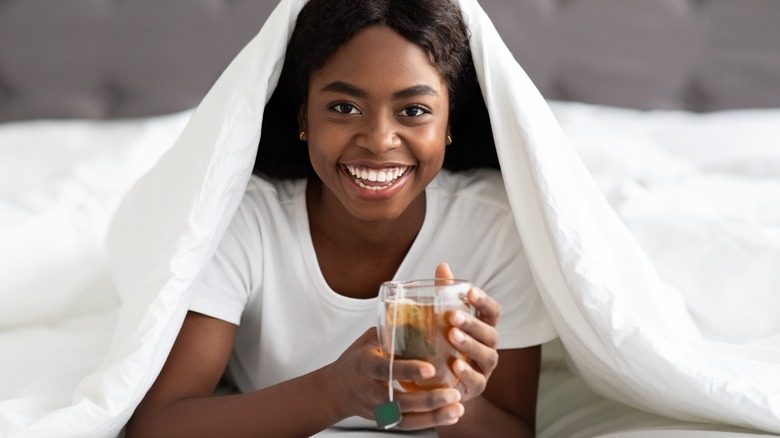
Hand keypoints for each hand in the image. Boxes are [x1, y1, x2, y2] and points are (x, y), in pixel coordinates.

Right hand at [327, 328, 465, 429]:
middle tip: (454, 393)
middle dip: (428, 400)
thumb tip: (425, 317)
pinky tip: (451, 416)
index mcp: (365, 366)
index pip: (387, 370)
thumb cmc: (357, 359)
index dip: (408, 370)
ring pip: (406, 418)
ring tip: (458, 407)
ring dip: (434, 416)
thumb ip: (393, 332)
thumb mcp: (369, 340)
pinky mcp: (385, 420)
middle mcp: (370, 391)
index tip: (431, 369)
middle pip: (399, 401)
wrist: (336, 390)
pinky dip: (430, 422)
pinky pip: (408, 425)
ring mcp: (377, 409)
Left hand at [435, 262, 499, 402]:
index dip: (484, 301)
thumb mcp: (442, 319)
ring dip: (471, 345)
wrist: (439, 382)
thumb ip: (445, 294)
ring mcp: (484, 368)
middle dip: (473, 324)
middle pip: (490, 333)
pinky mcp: (476, 388)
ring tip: (452, 336)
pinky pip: (477, 381)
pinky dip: (468, 373)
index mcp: (483, 326)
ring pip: (487, 355)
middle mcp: (488, 346)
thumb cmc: (443, 343)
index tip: (470, 291)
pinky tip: (454, 365)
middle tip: (452, 316)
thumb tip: (443, 266)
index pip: (492, 311)